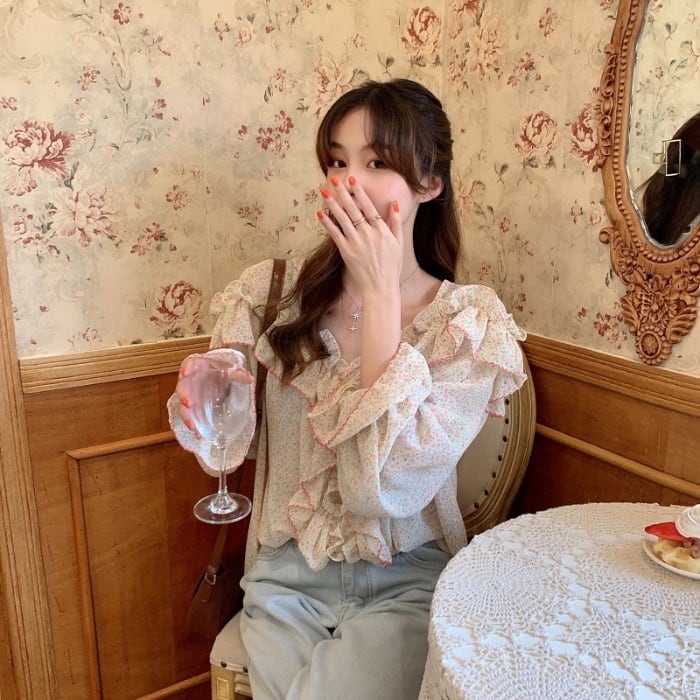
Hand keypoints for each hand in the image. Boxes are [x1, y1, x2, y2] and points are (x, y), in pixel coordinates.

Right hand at [176, 353, 252, 435]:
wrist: (218, 378)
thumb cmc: (220, 371)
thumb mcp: (230, 370)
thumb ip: (238, 373)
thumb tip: (250, 378)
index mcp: (198, 366)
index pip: (189, 363)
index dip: (185, 368)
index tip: (185, 372)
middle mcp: (190, 380)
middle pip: (183, 387)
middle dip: (184, 396)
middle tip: (189, 404)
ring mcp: (190, 394)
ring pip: (184, 405)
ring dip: (187, 416)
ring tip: (193, 426)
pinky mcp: (193, 406)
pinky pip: (191, 416)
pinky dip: (194, 425)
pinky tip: (198, 434)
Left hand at [317, 177, 403, 295]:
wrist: (380, 287)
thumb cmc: (391, 266)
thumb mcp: (399, 243)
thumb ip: (396, 222)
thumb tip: (394, 203)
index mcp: (381, 230)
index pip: (368, 206)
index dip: (359, 192)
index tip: (352, 180)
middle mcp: (368, 234)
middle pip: (353, 209)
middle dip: (342, 193)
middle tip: (334, 179)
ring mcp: (356, 243)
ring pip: (342, 219)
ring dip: (332, 204)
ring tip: (324, 192)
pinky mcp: (346, 252)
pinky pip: (335, 235)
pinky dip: (327, 224)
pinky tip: (319, 214)